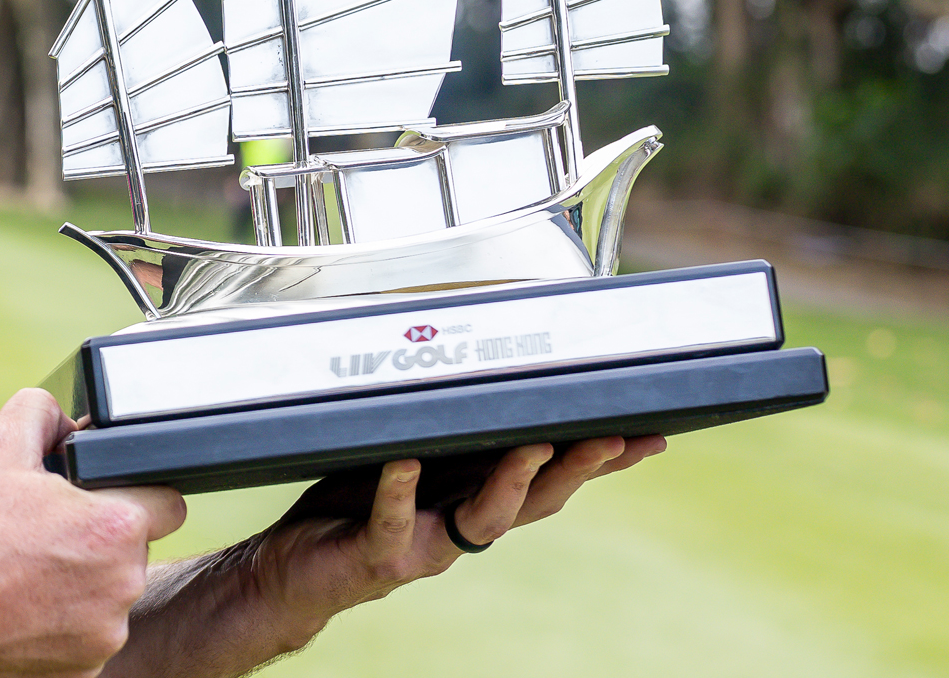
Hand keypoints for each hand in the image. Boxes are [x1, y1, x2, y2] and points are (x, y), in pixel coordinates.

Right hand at [0, 389, 185, 675]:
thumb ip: (43, 412)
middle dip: (101, 542)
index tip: (104, 501)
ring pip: (112, 597)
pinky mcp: (83, 670)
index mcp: (115, 526)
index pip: (169, 503)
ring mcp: (104, 635)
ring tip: (28, 573)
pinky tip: (24, 608)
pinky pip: (89, 637)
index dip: (137, 494)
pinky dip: (64, 625)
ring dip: (84, 585)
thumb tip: (68, 422)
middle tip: (47, 536)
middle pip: (136, 553)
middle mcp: (122, 585)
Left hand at [246, 436, 665, 642]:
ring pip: (483, 520)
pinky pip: (392, 523)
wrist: (296, 571)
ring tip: (533, 445)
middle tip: (617, 438)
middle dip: (579, 469)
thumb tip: (484, 378)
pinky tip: (405, 464)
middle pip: (537, 501)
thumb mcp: (412, 462)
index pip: (553, 480)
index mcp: (475, 499)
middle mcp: (461, 528)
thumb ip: (447, 433)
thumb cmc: (353, 506)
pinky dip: (399, 492)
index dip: (602, 462)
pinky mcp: (379, 552)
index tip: (651, 437)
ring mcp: (425, 544)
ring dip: (511, 483)